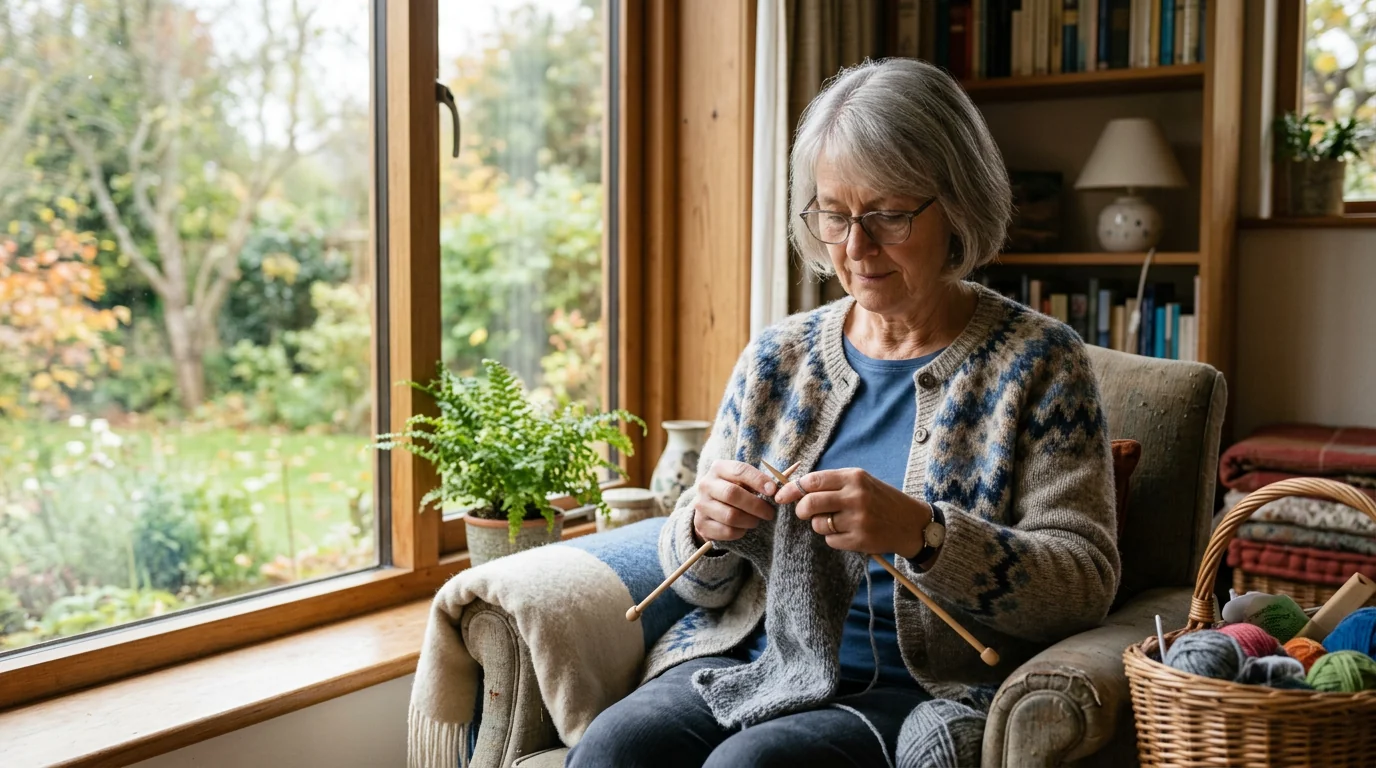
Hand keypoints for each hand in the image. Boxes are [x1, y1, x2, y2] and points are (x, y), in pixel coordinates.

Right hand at [691, 460, 779, 542]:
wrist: (710, 507)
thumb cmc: (735, 490)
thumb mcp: (743, 480)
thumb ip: (758, 482)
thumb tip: (777, 490)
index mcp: (718, 468)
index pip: (740, 470)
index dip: (758, 480)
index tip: (773, 491)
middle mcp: (706, 484)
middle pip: (732, 494)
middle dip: (756, 505)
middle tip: (770, 512)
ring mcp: (701, 505)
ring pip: (730, 515)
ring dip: (750, 520)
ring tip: (757, 520)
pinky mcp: (701, 524)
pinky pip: (726, 531)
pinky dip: (740, 532)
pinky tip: (744, 528)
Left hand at [772, 468, 931, 555]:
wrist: (911, 522)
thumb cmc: (880, 499)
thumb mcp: (860, 482)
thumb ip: (831, 483)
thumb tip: (795, 489)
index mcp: (854, 477)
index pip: (812, 481)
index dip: (792, 489)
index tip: (781, 496)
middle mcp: (856, 496)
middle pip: (810, 503)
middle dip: (801, 510)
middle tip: (804, 513)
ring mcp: (859, 519)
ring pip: (818, 524)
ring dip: (820, 525)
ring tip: (836, 522)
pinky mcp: (861, 540)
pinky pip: (830, 540)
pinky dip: (833, 538)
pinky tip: (847, 532)